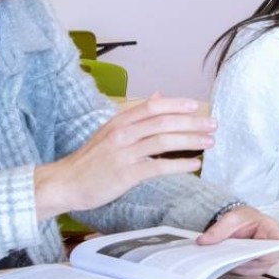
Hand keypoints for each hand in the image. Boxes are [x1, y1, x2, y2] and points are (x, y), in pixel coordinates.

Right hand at [34, 93, 213, 219]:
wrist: (65, 183)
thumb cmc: (90, 160)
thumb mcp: (109, 131)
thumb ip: (135, 115)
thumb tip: (158, 95)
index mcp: (118, 121)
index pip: (152, 106)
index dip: (176, 104)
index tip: (196, 105)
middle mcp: (122, 133)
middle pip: (162, 122)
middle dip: (191, 122)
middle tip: (213, 124)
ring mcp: (123, 153)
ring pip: (163, 141)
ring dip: (190, 140)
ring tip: (210, 142)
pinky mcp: (125, 174)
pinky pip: (158, 167)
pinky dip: (179, 165)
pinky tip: (194, 165)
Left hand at [197, 206, 278, 275]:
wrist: (240, 221)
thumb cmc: (243, 218)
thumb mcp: (231, 218)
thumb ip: (219, 229)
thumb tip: (204, 241)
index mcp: (272, 230)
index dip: (272, 252)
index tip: (257, 253)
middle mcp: (272, 246)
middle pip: (267, 261)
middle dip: (248, 260)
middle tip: (233, 258)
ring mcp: (266, 258)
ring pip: (257, 269)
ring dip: (242, 267)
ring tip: (227, 261)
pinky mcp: (256, 265)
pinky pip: (249, 272)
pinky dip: (238, 269)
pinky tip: (227, 264)